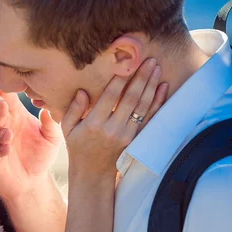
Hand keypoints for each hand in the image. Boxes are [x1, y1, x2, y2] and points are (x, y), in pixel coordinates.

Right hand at [0, 90, 62, 198]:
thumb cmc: (41, 155)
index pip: (8, 99)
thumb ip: (51, 125)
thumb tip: (48, 109)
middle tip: (2, 107)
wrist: (33, 182)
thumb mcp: (52, 139)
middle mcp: (1, 124)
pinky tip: (6, 149)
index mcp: (15, 114)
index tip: (6, 90)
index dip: (6, 93)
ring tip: (8, 135)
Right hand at [62, 58, 167, 176]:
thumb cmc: (78, 146)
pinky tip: (163, 87)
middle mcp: (112, 129)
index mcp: (94, 124)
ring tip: (157, 67)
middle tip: (149, 59)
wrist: (93, 172)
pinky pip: (150, 119)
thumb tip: (83, 91)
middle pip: (130, 99)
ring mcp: (127, 136)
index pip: (110, 97)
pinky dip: (158, 102)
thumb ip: (73, 109)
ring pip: (143, 107)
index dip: (120, 79)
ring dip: (151, 85)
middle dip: (141, 77)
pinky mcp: (136, 140)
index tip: (127, 61)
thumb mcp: (68, 128)